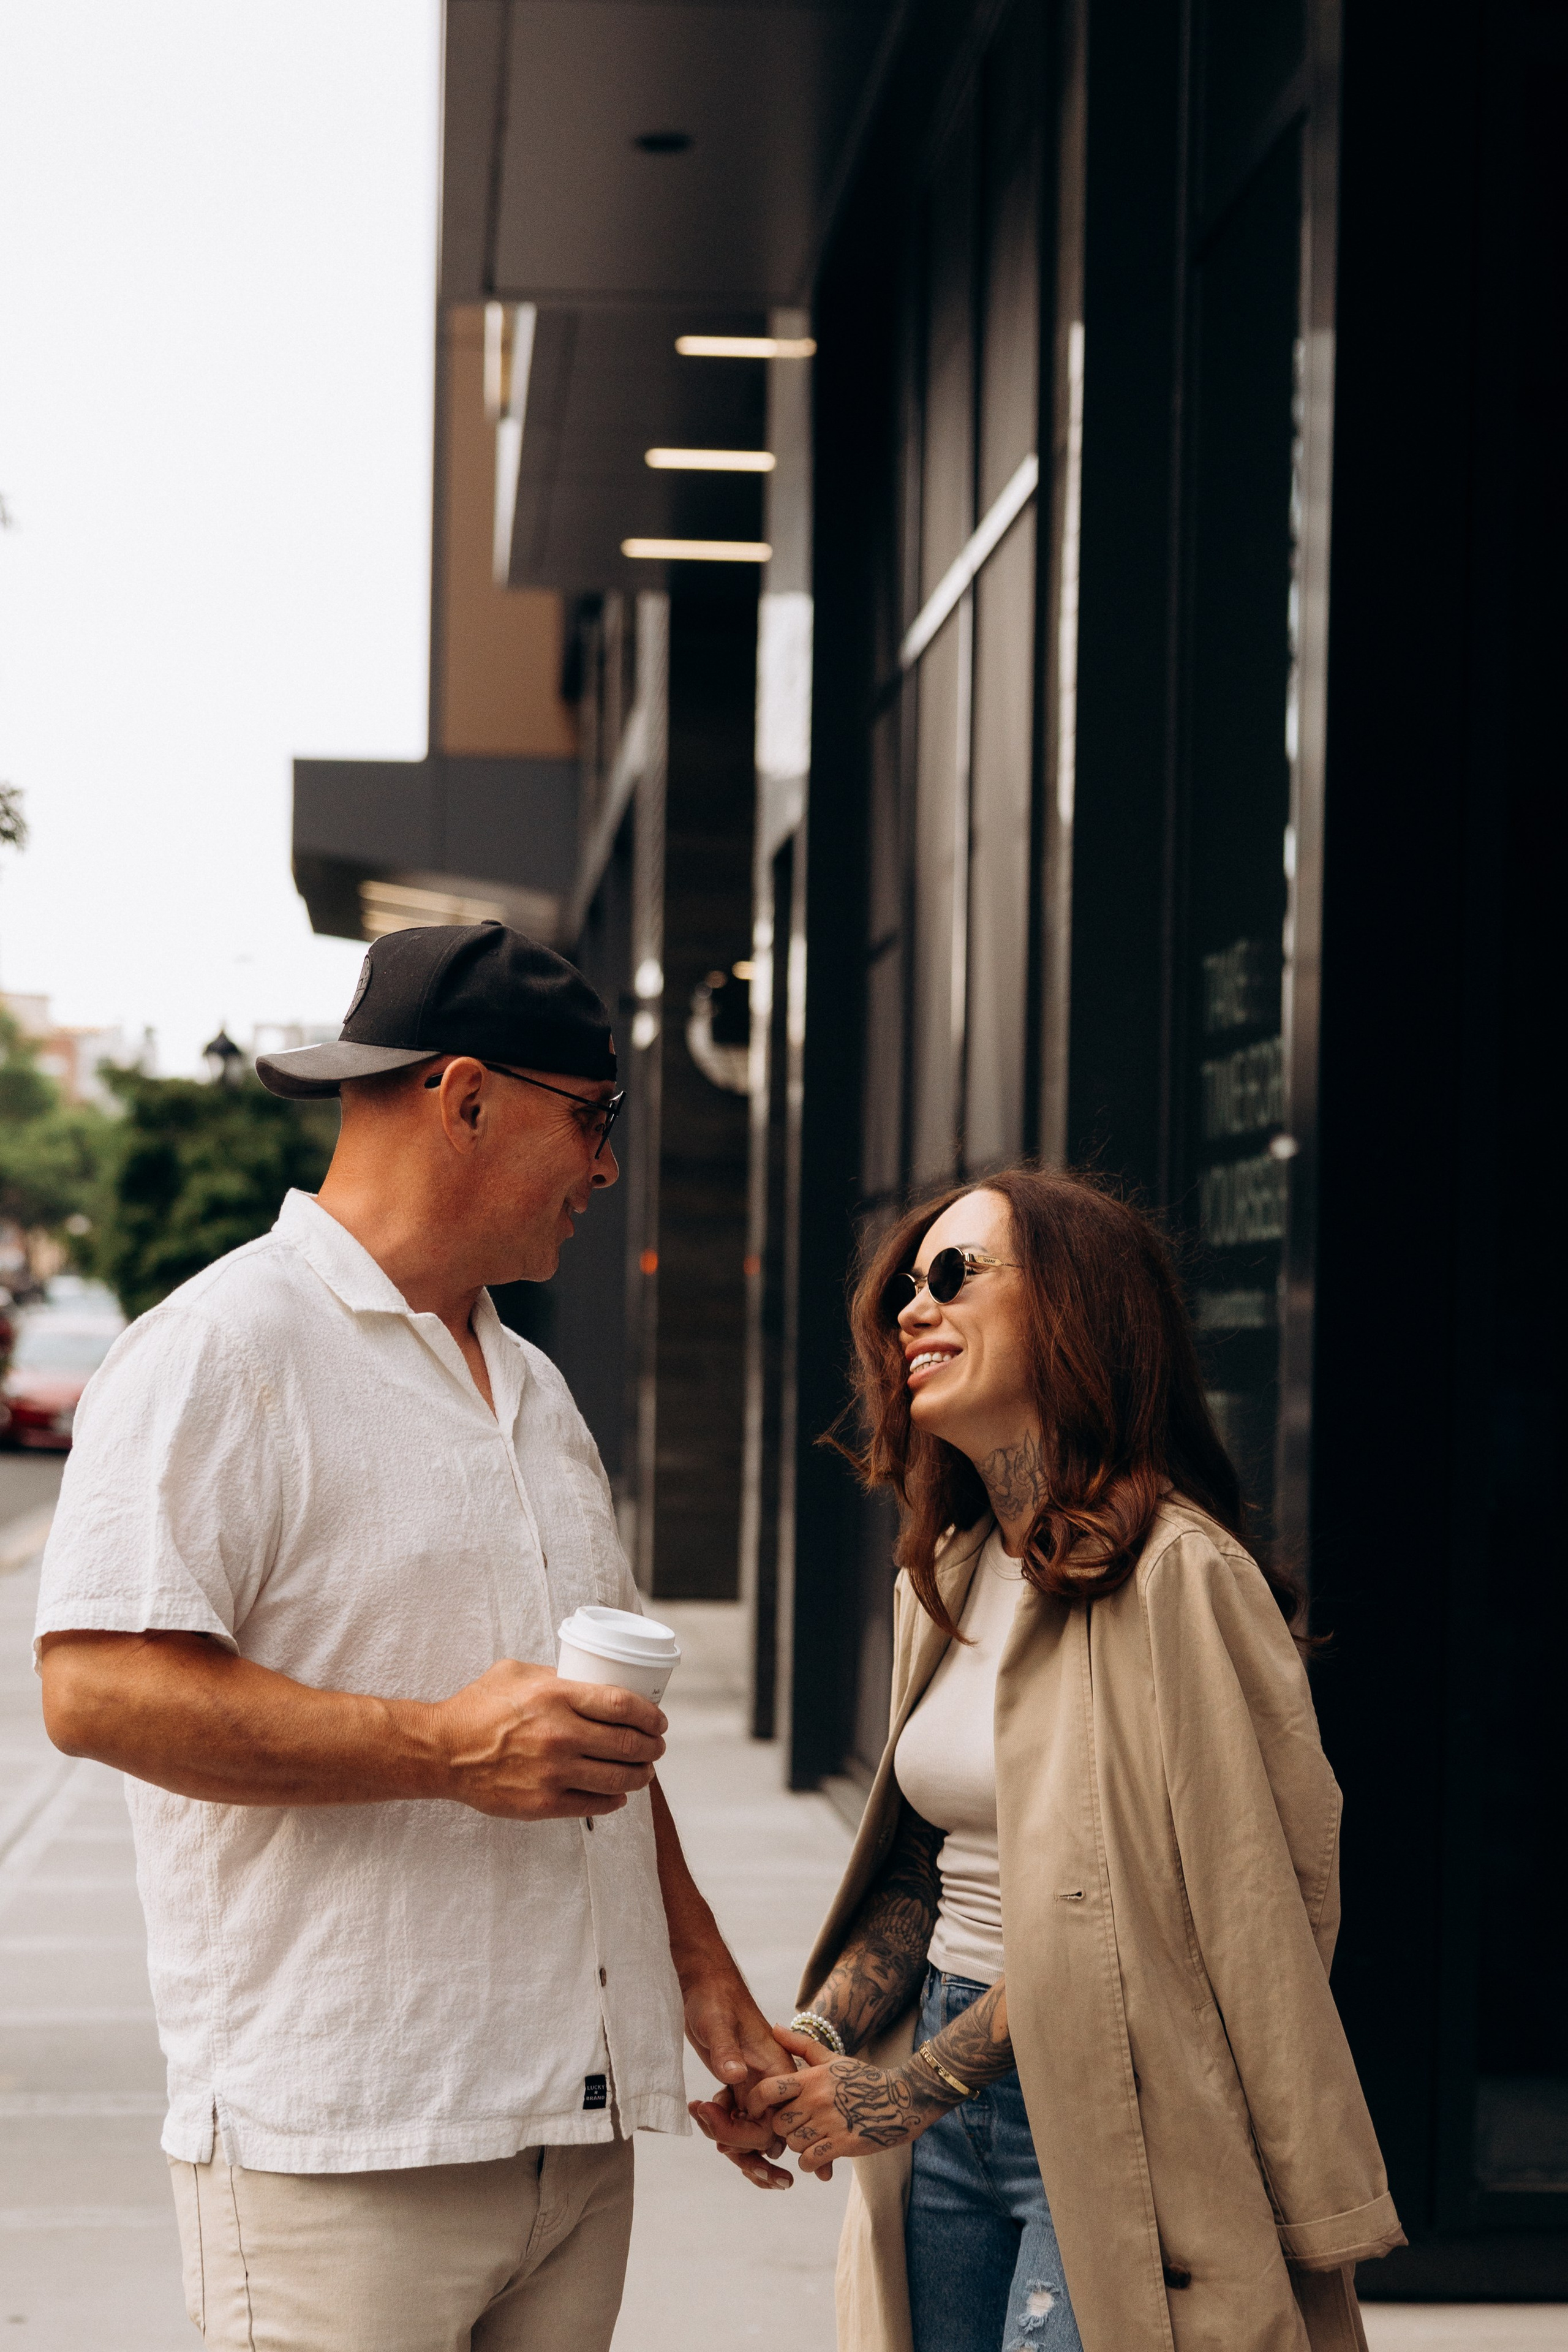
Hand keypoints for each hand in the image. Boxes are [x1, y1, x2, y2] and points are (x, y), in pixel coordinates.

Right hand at [435, 1661, 665, 1819]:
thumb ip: (555, 1675)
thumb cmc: (478, 1707)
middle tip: (657, 1746)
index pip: (623, 1705)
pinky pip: (594, 1804)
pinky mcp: (543, 1804)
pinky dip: (614, 1800)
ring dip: (641, 1776)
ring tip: (645, 1771)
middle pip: (628, 1744)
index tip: (659, 1720)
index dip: (650, 1715)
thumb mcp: (517, 1672)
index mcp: (556, 1696)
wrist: (443, 1752)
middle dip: (652, 1747)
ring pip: (618, 1779)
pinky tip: (619, 1794)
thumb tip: (588, 1680)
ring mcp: (553, 1773)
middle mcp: (560, 1735)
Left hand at [682, 1972, 800, 2190]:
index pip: (774, 2124)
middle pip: (765, 2136)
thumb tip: (735, 2076)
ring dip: (728, 2137)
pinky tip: (700, 2109)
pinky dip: (720, 2124)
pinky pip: (738, 2119)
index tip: (716, 2120)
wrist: (702, 1980)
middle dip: (737, 2143)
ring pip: (752, 2132)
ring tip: (702, 2117)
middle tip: (708, 2126)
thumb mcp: (717, 2021)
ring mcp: (754, 2086)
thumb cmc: (714, 1995)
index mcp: (777, 2069)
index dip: (746, 2134)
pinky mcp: (739, 2085)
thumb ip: (727, 2050)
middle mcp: (770, 2083)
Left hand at [747, 2025, 942, 2176]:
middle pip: (778, 2123)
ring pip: (793, 2144)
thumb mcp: (832, 2059)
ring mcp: (830, 2122)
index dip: (754, 2103)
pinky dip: (810, 2162)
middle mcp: (818, 2098)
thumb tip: (774, 2027)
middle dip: (783, 2128)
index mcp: (812, 2077)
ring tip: (811, 2138)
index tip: (755, 2111)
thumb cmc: (863, 2078)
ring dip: (798, 2145)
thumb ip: (800, 2044)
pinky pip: (809, 2160)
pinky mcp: (843, 2144)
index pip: (768, 2090)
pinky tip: (818, 2154)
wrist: (902, 2099)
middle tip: (795, 2127)